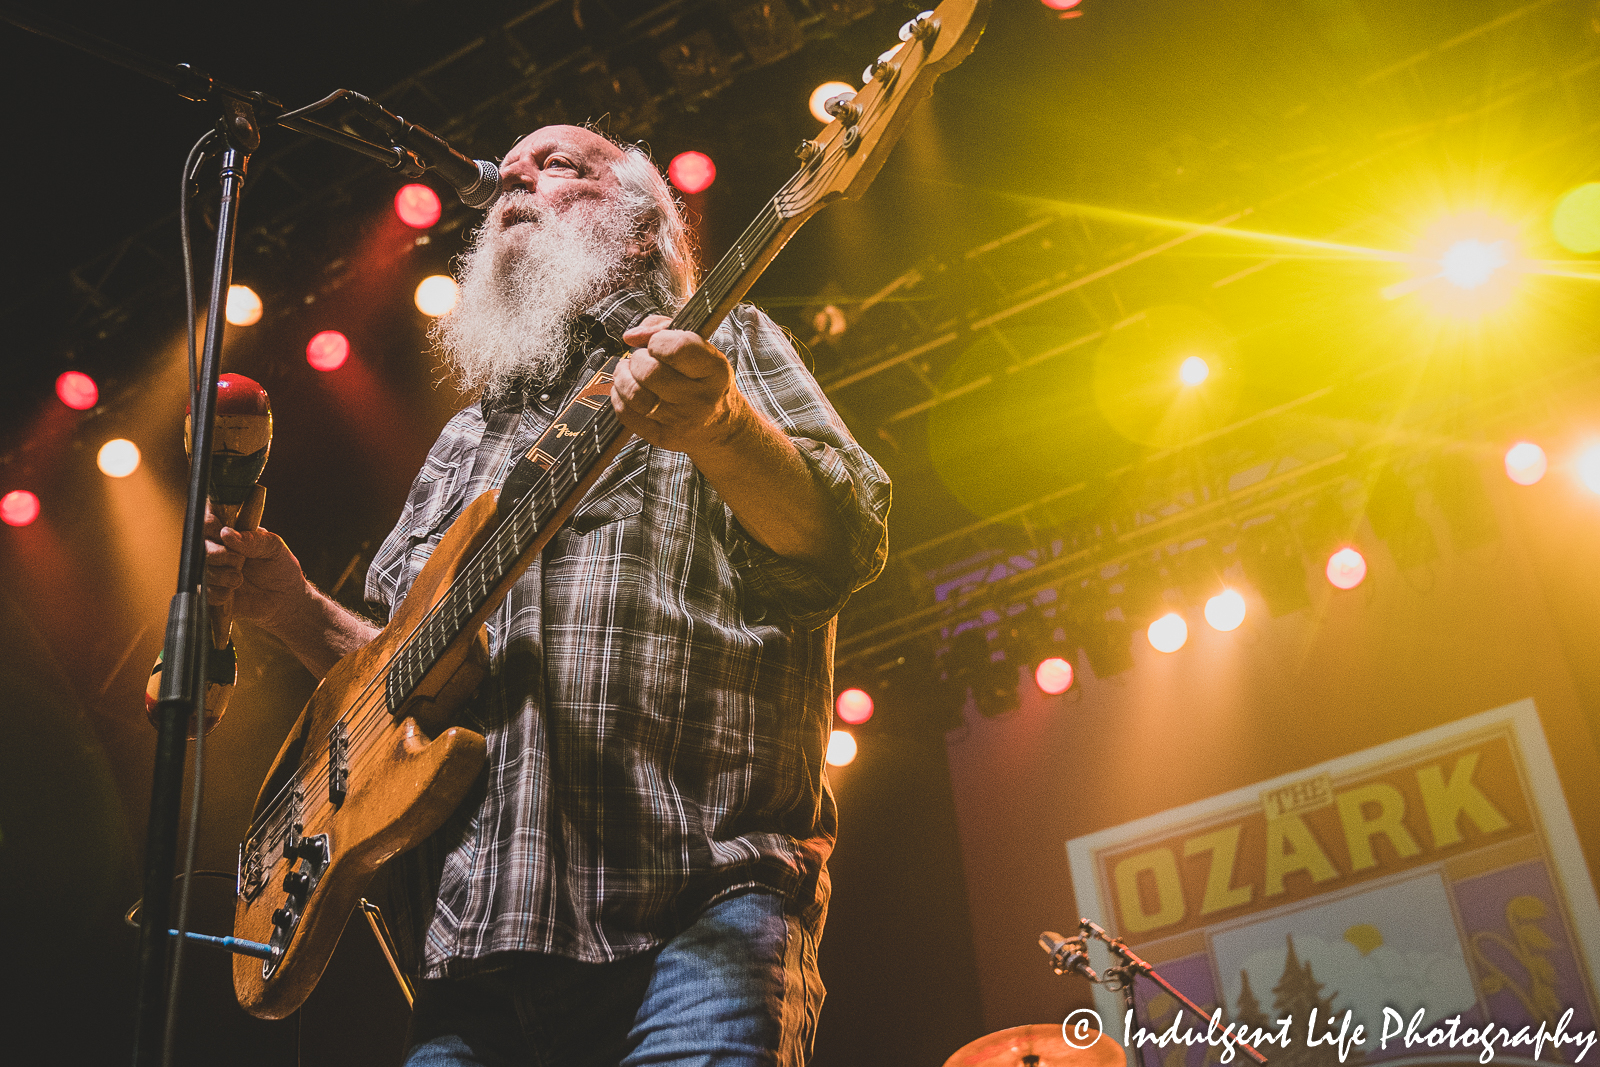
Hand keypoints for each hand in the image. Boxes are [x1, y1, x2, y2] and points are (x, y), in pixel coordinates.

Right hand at [204, 499, 309, 636]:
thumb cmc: (281, 568)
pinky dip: (219, 592)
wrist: (286, 599)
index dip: (209, 524)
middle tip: (239, 560)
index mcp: (232, 534)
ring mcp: (214, 572)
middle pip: (200, 545)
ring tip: (239, 578)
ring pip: (201, 569)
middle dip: (217, 554)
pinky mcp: (213, 593)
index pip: (209, 521)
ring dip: (221, 575)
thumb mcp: (274, 547)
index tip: (221, 533)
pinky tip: (233, 592)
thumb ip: (253, 539)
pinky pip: (204, 592)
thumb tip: (227, 533)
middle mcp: (219, 551)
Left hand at [612, 315, 751, 453]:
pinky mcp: (662, 437)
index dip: (658, 340)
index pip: (678, 348)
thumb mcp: (702, 350)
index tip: (656, 342)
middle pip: (650, 372)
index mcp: (714, 371)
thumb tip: (631, 336)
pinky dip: (620, 397)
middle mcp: (700, 399)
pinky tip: (628, 391)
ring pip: (634, 393)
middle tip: (643, 359)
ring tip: (631, 372)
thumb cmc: (706, 382)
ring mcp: (680, 421)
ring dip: (624, 377)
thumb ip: (666, 329)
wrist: (720, 427)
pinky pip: (626, 413)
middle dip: (638, 359)